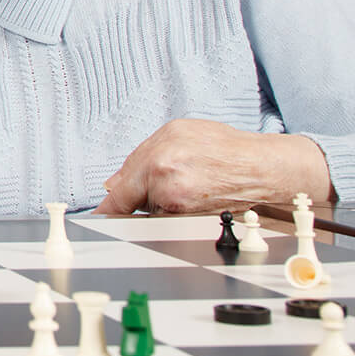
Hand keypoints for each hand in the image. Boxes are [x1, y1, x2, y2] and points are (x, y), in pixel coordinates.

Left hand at [95, 119, 331, 214]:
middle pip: (133, 202)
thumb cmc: (222, 147)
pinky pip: (170, 220)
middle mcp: (166, 185)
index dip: (105, 209)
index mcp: (158, 160)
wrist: (261, 167)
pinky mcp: (194, 221)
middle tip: (166, 183)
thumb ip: (139, 157)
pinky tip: (194, 196)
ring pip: (152, 212)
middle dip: (139, 196)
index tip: (93, 220)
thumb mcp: (175, 134)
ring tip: (187, 184)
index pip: (119, 193)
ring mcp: (181, 207)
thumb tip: (113, 185)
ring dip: (158, 203)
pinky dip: (174, 212)